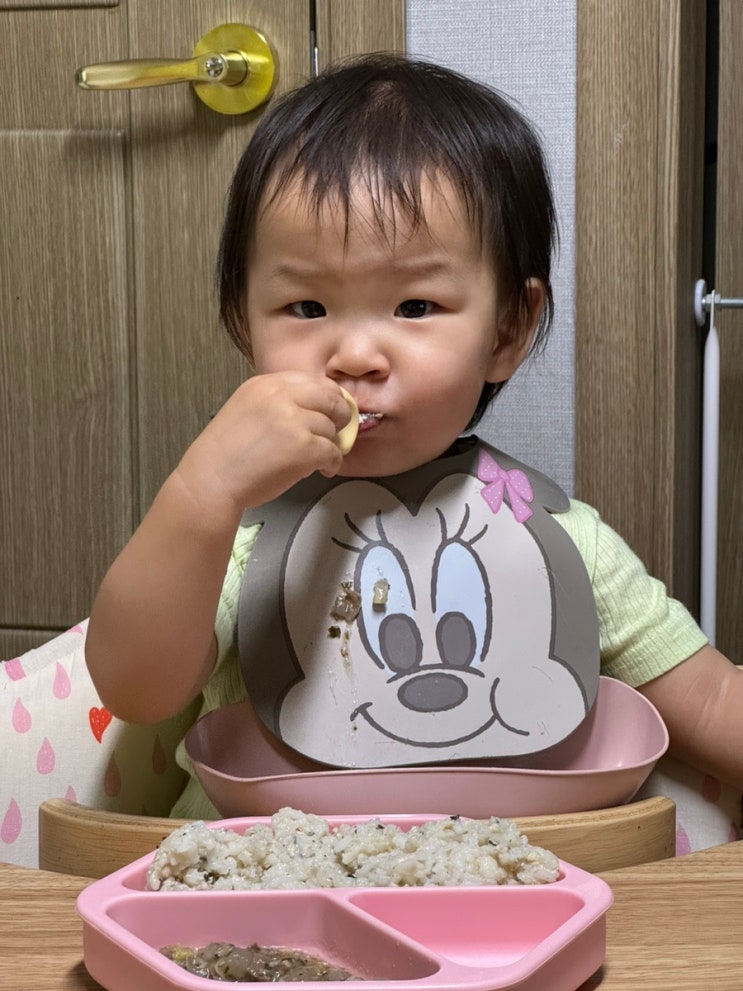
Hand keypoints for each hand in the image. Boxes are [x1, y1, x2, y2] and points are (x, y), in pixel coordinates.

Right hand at [174, 372, 352, 518]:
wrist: (211, 480)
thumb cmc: (225, 455)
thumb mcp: (246, 409)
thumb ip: (276, 403)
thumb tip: (312, 410)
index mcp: (264, 384)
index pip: (311, 381)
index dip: (327, 397)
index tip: (330, 410)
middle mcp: (281, 396)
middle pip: (330, 398)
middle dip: (339, 415)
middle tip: (338, 431)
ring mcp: (294, 420)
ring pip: (331, 428)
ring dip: (330, 445)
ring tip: (319, 459)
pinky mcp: (305, 447)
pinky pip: (333, 452)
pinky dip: (332, 463)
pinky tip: (322, 470)